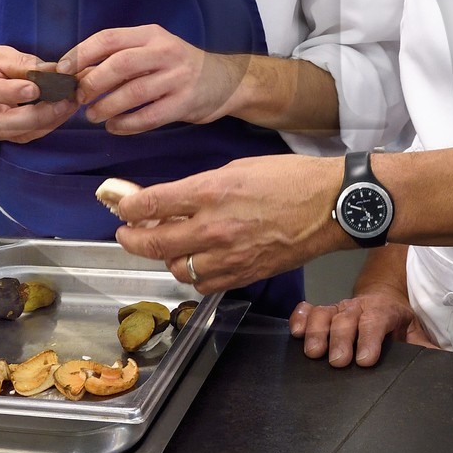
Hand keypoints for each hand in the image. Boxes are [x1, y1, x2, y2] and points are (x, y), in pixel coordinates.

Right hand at [0, 45, 77, 142]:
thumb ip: (24, 64)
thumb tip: (54, 71)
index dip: (12, 92)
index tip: (37, 89)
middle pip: (2, 122)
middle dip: (36, 116)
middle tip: (62, 103)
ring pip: (14, 134)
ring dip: (45, 123)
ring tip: (67, 107)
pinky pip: (21, 136)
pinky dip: (43, 127)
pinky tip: (59, 114)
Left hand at [60, 25, 245, 134]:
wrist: (226, 81)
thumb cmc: (178, 66)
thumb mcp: (153, 50)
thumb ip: (121, 58)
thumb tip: (77, 73)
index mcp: (151, 35)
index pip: (108, 38)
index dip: (81, 54)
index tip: (63, 70)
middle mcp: (165, 52)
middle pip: (119, 64)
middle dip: (92, 83)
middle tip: (78, 98)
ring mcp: (177, 78)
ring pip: (133, 92)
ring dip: (106, 107)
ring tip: (93, 116)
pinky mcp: (185, 103)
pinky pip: (149, 117)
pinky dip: (126, 124)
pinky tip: (115, 127)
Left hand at [111, 154, 349, 291]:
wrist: (330, 205)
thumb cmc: (289, 179)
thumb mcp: (237, 167)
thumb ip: (200, 187)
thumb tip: (171, 200)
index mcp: (211, 192)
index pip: (151, 204)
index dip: (128, 207)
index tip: (121, 206)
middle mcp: (215, 227)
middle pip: (155, 243)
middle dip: (131, 239)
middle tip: (126, 233)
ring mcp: (230, 256)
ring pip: (178, 269)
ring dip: (166, 258)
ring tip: (166, 246)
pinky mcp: (245, 275)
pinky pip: (204, 285)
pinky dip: (193, 275)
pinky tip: (195, 262)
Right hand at [289, 291, 431, 367]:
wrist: (384, 301)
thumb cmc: (400, 325)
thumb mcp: (418, 335)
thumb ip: (429, 351)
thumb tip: (447, 366)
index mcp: (386, 311)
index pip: (377, 320)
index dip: (370, 338)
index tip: (365, 361)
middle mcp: (359, 307)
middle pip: (347, 318)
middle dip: (341, 339)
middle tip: (338, 362)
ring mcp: (339, 308)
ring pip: (324, 312)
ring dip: (316, 331)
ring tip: (313, 353)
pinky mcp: (323, 312)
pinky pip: (307, 310)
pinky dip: (299, 317)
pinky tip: (294, 332)